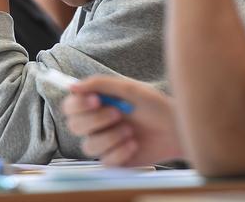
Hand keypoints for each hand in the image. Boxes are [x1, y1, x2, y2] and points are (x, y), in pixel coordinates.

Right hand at [62, 76, 181, 165]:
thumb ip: (100, 84)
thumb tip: (72, 86)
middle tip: (119, 113)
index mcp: (95, 104)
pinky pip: (104, 160)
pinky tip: (134, 144)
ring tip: (130, 131)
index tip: (96, 100)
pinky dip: (120, 151)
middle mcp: (95, 124)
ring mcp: (103, 143)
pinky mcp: (113, 160)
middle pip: (74, 126)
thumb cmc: (153, 105)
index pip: (70, 106)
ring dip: (110, 137)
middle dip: (96, 120)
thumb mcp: (129, 88)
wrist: (175, 128)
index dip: (78, 104)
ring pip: (88, 146)